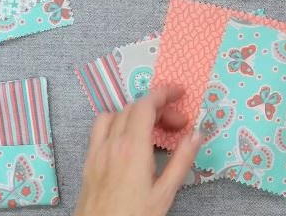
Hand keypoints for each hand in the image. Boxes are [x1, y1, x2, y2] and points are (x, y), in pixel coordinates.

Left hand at [75, 86, 201, 215]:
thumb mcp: (165, 192)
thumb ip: (182, 160)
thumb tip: (196, 134)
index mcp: (133, 148)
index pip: (146, 105)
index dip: (164, 94)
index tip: (179, 93)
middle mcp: (112, 143)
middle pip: (134, 108)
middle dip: (158, 108)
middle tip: (178, 124)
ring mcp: (97, 151)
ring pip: (115, 114)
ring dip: (135, 113)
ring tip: (152, 128)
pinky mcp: (89, 161)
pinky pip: (100, 129)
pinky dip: (117, 123)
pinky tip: (128, 140)